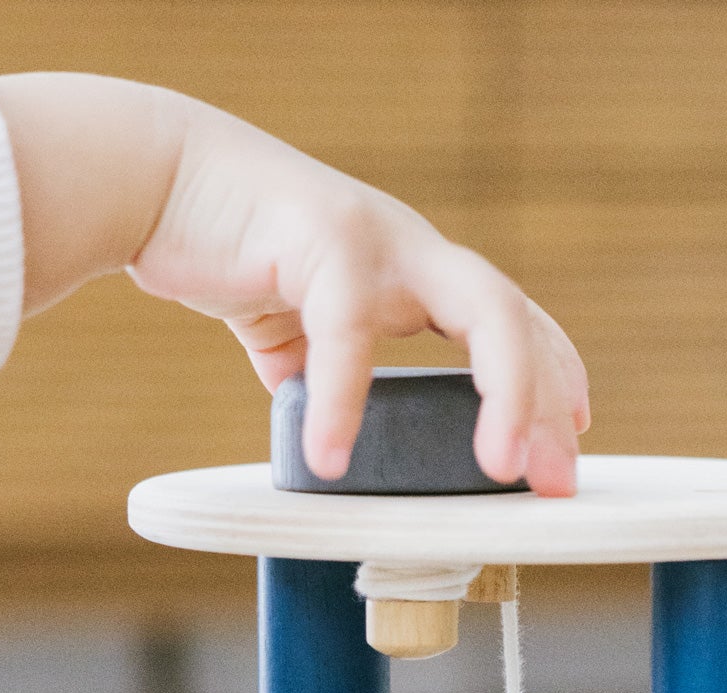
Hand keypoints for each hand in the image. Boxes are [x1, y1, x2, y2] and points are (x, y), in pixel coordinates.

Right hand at [0, 73, 588, 494]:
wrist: (152, 181)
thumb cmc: (227, 248)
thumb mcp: (292, 330)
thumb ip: (322, 378)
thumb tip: (325, 447)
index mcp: (415, 272)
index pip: (511, 320)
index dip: (552, 373)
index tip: (574, 434)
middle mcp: (413, 250)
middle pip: (516, 318)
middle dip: (546, 400)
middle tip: (553, 477)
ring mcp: (376, 239)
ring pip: (479, 309)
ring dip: (502, 392)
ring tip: (497, 467)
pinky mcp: (319, 241)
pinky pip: (346, 335)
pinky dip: (341, 404)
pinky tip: (329, 459)